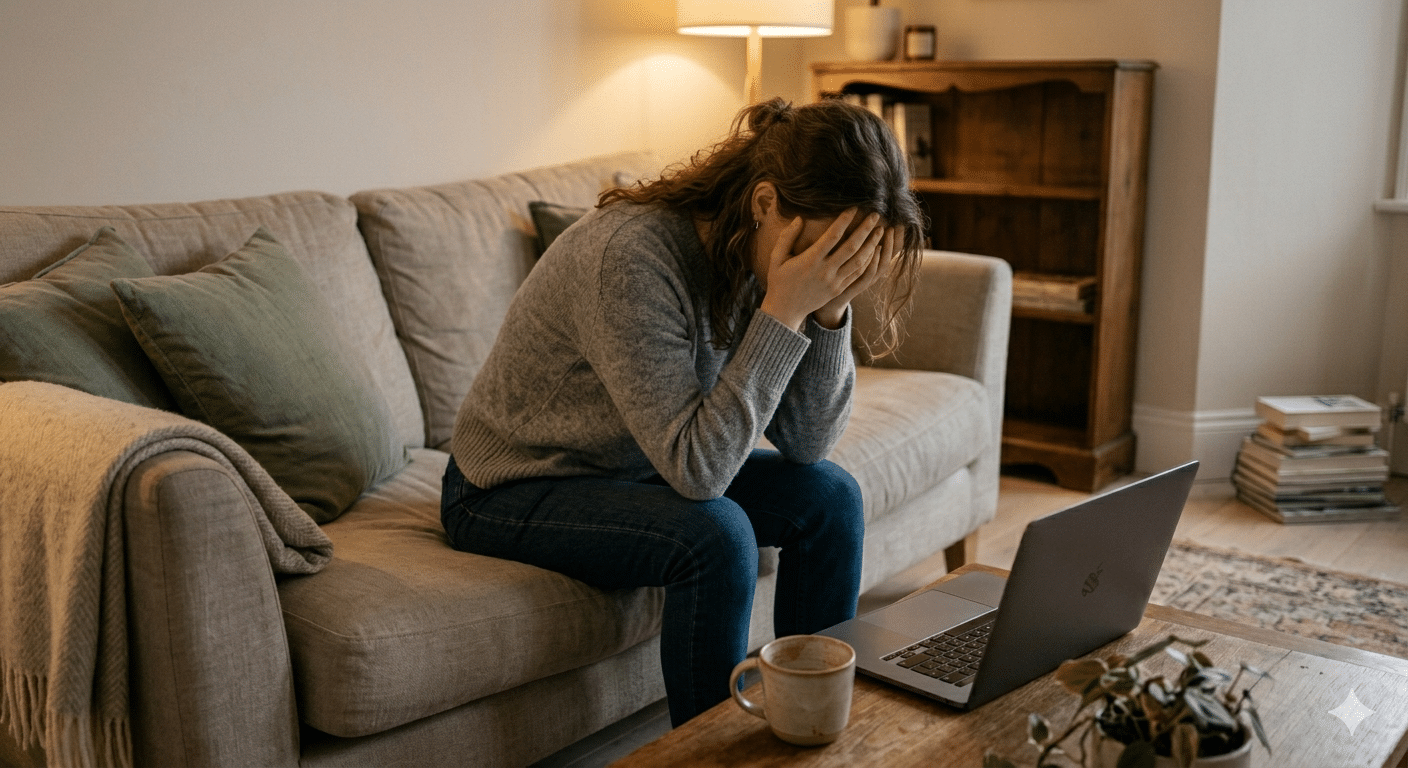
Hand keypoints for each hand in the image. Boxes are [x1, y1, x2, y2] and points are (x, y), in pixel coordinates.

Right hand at [759, 210, 884, 331]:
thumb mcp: (777, 258)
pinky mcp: (839, 290)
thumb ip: (787, 237)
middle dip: (865, 229)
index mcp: (810, 260)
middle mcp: (825, 271)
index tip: (854, 208)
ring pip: (859, 261)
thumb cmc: (779, 281)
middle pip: (851, 247)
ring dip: (871, 245)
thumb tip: (799, 219)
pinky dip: (868, 261)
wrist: (785, 311)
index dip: (844, 220)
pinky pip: (857, 274)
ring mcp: (834, 282)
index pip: (832, 236)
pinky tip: (873, 251)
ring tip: (880, 231)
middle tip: (875, 215)